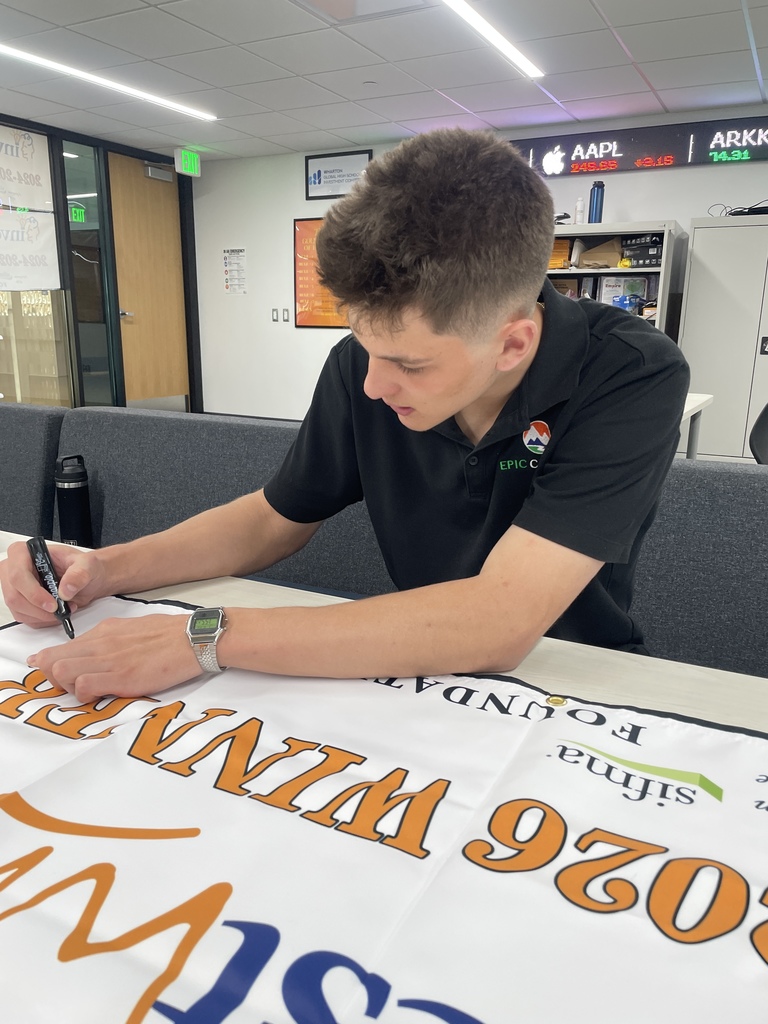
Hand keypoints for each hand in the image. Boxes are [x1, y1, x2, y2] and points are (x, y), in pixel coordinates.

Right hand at [0, 540, 107, 628]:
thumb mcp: (88, 564)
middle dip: (38, 608)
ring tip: (63, 608)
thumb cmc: (84, 566)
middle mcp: (17, 568)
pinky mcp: (21, 601)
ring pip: (18, 609)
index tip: (52, 603)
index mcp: (27, 553)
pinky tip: (56, 613)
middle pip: (15, 595)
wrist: (89, 579)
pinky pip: (24, 617)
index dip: (33, 592)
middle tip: (59, 610)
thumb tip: (66, 589)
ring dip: (42, 615)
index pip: (18, 574)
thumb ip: (79, 574)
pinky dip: (42, 620)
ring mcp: (16, 586)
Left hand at [26, 613, 201, 700]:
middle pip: (54, 659)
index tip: (49, 671)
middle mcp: (101, 642)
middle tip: (68, 687)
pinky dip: (83, 695)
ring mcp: (110, 659)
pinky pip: (83, 685)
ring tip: (84, 692)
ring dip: (66, 687)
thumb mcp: (134, 630)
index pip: (63, 647)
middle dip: (52, 677)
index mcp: (105, 631)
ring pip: (62, 671)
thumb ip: (112, 641)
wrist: (194, 638)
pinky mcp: (121, 676)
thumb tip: (100, 651)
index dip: (50, 662)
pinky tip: (99, 696)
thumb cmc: (170, 635)